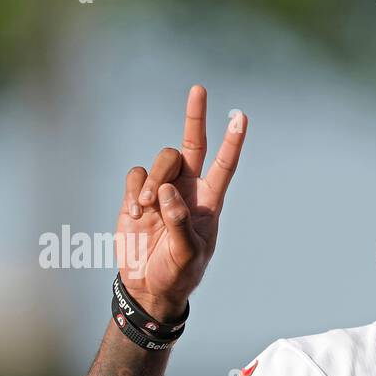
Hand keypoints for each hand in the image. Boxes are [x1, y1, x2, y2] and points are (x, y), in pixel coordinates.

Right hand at [115, 85, 246, 320]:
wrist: (148, 286)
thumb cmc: (177, 273)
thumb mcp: (187, 255)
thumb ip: (180, 223)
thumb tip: (168, 191)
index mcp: (209, 202)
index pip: (224, 166)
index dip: (232, 141)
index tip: (241, 117)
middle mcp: (187, 189)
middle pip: (192, 145)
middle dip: (195, 117)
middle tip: (199, 89)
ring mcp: (162, 190)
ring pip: (160, 161)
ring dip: (153, 180)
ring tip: (148, 209)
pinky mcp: (136, 196)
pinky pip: (136, 175)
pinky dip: (135, 190)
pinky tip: (138, 213)